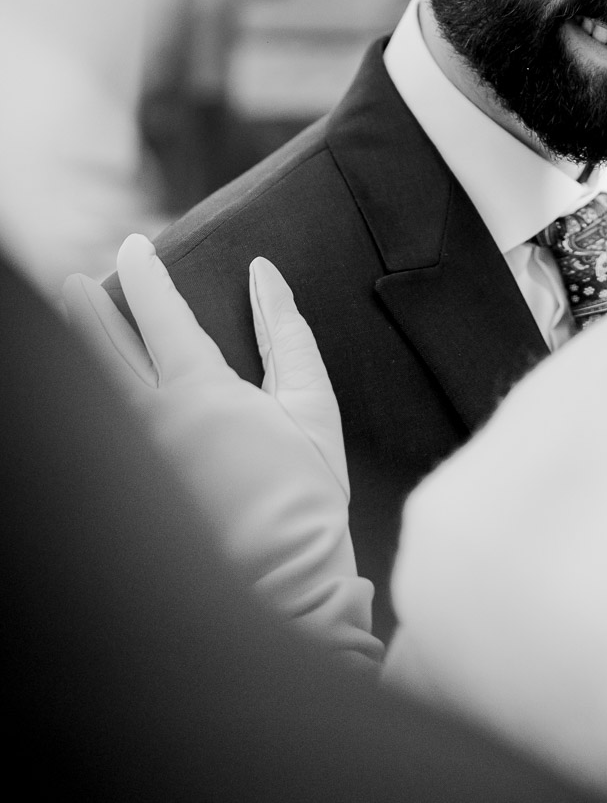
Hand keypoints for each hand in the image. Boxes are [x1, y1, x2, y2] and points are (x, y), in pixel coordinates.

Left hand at [64, 235, 381, 665]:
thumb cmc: (306, 496)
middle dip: (88, 310)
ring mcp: (137, 461)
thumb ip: (287, 332)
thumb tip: (265, 275)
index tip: (134, 246)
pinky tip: (96, 397)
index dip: (145, 276)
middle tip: (72, 281)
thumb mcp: (311, 404)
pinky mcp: (134, 495)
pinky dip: (96, 406)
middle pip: (105, 350)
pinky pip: (103, 437)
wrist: (286, 583)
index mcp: (201, 392)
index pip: (161, 316)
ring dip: (84, 355)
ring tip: (70, 328)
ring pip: (97, 392)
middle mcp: (155, 421)